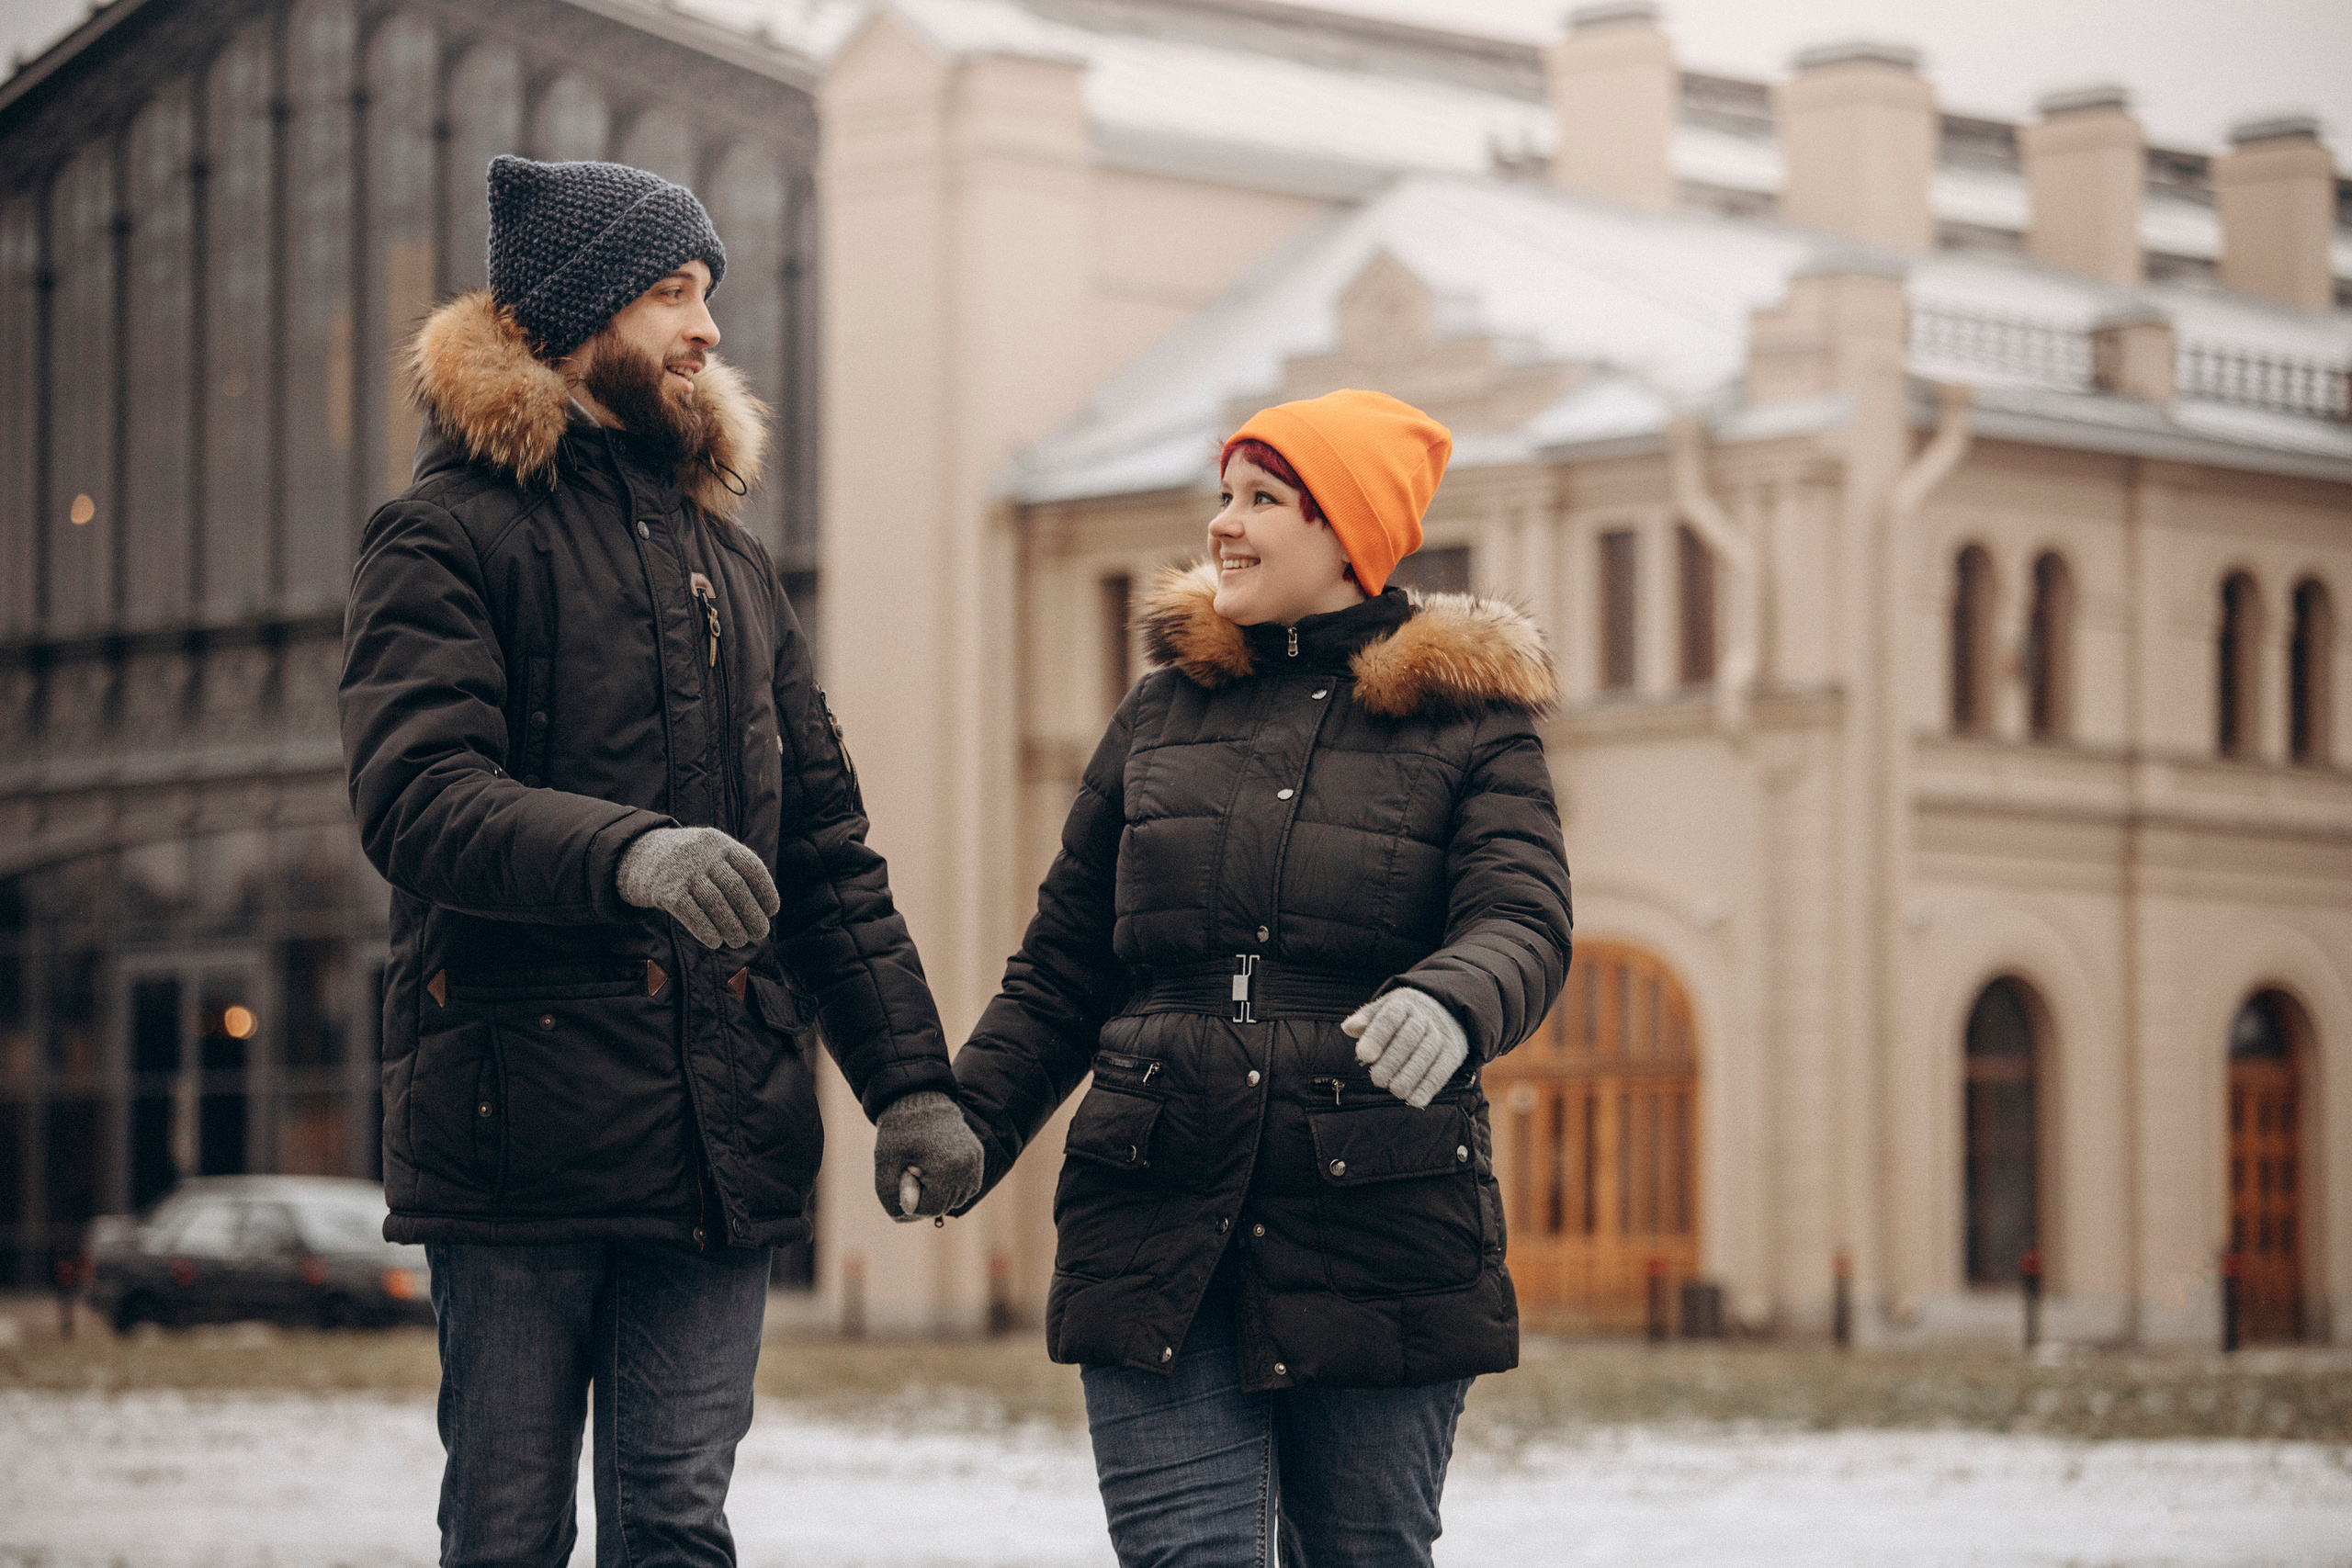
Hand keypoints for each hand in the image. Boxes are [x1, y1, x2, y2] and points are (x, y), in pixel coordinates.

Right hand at [616, 826, 779, 949]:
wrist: (635, 854)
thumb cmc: (684, 862)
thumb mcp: (708, 853)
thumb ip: (732, 872)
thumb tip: (761, 911)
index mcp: (718, 842)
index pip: (751, 867)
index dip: (766, 891)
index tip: (771, 911)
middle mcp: (702, 853)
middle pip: (736, 889)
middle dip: (752, 915)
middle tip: (760, 934)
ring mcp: (682, 870)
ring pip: (716, 903)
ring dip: (732, 927)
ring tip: (739, 941)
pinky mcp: (665, 889)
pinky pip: (691, 913)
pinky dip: (707, 930)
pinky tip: (715, 942)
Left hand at [874, 1091, 983, 1219]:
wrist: (918, 1099)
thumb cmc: (898, 1132)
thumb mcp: (885, 1165)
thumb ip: (891, 1197)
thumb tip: (907, 1214)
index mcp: (947, 1168)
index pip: (931, 1208)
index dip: (911, 1200)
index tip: (904, 1176)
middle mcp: (968, 1166)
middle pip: (945, 1204)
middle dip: (925, 1195)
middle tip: (912, 1170)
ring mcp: (976, 1161)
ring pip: (957, 1197)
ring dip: (939, 1192)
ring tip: (924, 1168)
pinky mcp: (977, 1156)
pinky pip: (967, 1185)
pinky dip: (951, 1184)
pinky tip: (937, 1168)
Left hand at [1341, 987, 1467, 1108]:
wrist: (1443, 1012)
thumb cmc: (1402, 1017)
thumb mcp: (1383, 1011)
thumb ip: (1365, 1020)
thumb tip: (1349, 1028)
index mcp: (1403, 1003)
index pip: (1390, 1016)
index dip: (1377, 1036)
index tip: (1363, 1056)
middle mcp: (1424, 1016)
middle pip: (1410, 1035)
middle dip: (1392, 1060)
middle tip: (1377, 1080)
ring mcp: (1441, 1033)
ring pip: (1427, 1053)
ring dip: (1410, 1075)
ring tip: (1394, 1090)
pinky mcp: (1453, 1052)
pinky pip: (1443, 1069)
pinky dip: (1428, 1087)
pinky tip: (1414, 1099)